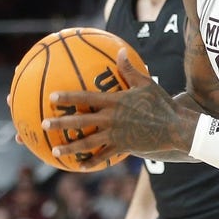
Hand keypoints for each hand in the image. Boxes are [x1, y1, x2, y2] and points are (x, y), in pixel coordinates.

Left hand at [43, 49, 195, 167]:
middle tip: (43, 125)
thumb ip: (130, 69)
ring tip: (55, 152)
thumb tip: (120, 52)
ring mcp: (116, 135)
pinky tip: (81, 166)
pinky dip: (92, 161)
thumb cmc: (162, 104)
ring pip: (88, 142)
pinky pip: (104, 156)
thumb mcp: (147, 83)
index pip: (86, 98)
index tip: (52, 97)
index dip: (68, 97)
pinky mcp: (123, 147)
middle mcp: (112, 119)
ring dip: (70, 148)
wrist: (175, 128)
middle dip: (60, 123)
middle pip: (81, 122)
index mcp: (115, 102)